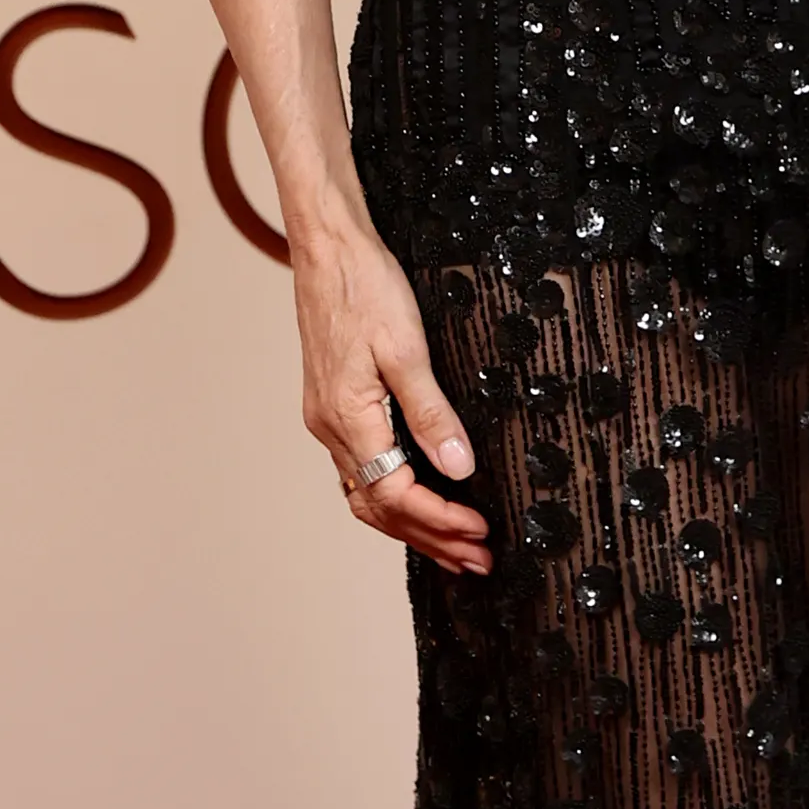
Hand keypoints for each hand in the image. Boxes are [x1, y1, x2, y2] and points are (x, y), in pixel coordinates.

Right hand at [294, 223, 487, 571]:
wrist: (327, 247)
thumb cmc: (364, 286)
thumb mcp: (407, 348)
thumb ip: (432, 412)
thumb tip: (459, 467)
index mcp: (347, 418)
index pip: (395, 495)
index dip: (439, 520)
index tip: (480, 532)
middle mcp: (330, 428)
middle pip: (380, 508)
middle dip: (431, 537)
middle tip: (478, 561)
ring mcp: (327, 420)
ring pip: (367, 495)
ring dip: (412, 525)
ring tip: (455, 547)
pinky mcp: (333, 407)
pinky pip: (362, 471)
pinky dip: (393, 497)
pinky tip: (419, 502)